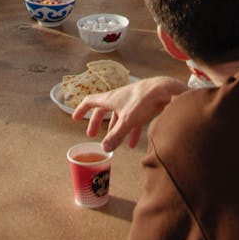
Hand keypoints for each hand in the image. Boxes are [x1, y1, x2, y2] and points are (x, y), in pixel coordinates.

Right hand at [72, 76, 186, 150]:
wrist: (164, 90)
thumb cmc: (143, 100)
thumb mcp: (127, 120)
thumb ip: (115, 135)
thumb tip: (104, 149)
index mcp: (110, 98)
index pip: (90, 101)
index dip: (81, 109)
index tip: (75, 118)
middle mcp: (118, 99)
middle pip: (103, 110)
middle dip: (96, 122)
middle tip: (91, 135)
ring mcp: (129, 102)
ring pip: (117, 116)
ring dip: (114, 129)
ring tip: (112, 142)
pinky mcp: (141, 107)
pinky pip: (132, 121)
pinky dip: (130, 132)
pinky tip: (133, 144)